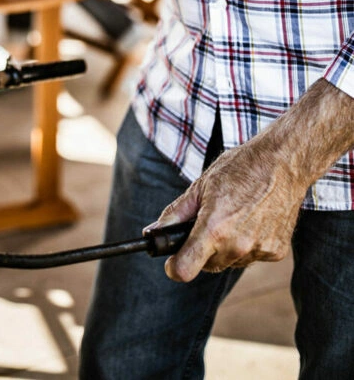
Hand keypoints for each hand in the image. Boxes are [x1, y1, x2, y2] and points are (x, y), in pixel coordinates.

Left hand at [146, 135, 305, 281]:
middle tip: (208, 220)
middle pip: (207, 265)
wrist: (282, 163)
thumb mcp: (200, 186)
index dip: (174, 267)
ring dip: (226, 247)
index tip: (172, 260)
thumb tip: (151, 232)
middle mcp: (237, 246)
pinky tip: (253, 219)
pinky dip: (248, 244)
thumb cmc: (239, 169)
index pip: (184, 270)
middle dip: (202, 249)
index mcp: (214, 229)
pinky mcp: (275, 253)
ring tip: (234, 215)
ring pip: (230, 261)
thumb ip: (175, 214)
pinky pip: (251, 257)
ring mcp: (258, 251)